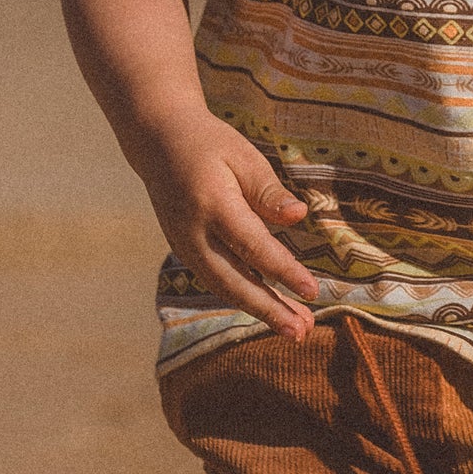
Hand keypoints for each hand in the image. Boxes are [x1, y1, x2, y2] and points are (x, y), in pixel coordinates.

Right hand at [134, 106, 320, 340]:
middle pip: (235, 281)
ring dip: (258, 310)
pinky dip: (241, 296)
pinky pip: (214, 279)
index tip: (313, 291)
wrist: (159, 141)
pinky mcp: (182, 249)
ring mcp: (183, 244)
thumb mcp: (244, 156)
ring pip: (223, 287)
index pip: (255, 246)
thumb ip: (268, 191)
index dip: (285, 272)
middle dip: (269, 310)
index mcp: (213, 203)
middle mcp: (194, 232)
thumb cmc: (210, 144)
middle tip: (301, 332)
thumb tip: (299, 216)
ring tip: (293, 327)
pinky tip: (266, 305)